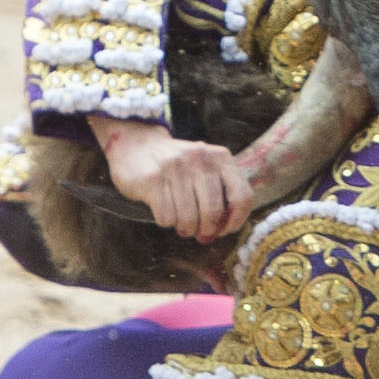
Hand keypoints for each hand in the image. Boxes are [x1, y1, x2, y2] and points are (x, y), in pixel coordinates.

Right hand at [87, 117, 252, 242]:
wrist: (136, 145)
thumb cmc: (176, 165)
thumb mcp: (204, 167)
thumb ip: (220, 192)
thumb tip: (223, 229)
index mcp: (220, 157)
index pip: (242, 196)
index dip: (236, 220)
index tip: (224, 230)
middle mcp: (199, 159)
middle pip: (213, 211)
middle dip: (206, 229)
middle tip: (199, 233)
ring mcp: (175, 167)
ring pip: (188, 217)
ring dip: (185, 228)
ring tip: (181, 225)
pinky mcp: (152, 178)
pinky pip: (166, 216)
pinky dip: (166, 222)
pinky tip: (165, 213)